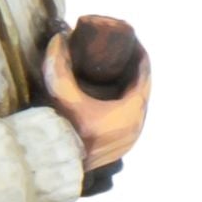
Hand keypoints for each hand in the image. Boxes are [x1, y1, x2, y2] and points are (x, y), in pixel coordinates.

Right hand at [42, 28, 149, 170]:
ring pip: (134, 107)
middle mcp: (137, 126)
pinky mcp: (118, 149)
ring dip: (127, 89)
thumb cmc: (64, 127)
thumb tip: (60, 37)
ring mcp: (129, 140)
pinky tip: (110, 99)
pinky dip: (122, 106)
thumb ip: (59, 62)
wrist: (56, 164)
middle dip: (132, 70)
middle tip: (118, 54)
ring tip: (114, 74)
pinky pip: (127, 120)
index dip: (139, 54)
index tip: (130, 40)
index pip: (144, 74)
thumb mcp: (62, 90)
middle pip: (141, 90)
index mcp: (133, 110)